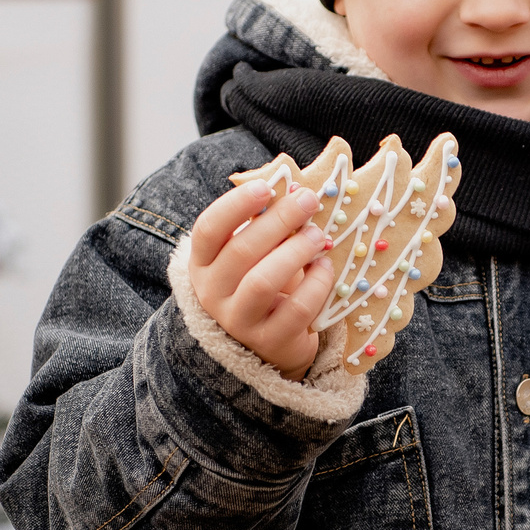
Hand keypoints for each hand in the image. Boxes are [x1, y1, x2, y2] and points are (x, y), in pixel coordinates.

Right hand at [187, 179, 332, 377]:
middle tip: (309, 201)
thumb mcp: (253, 254)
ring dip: (295, 252)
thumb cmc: (261, 283)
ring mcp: (238, 321)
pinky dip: (316, 284)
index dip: (235, 205)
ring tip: (318, 235)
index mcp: (203, 263)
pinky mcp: (269, 341)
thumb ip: (264, 224)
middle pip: (240, 251)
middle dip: (279, 221)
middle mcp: (212, 293)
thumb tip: (294, 187)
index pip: (208, 229)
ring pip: (263, 282)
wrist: (268, 342)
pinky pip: (296, 310)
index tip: (267, 188)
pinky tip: (325, 267)